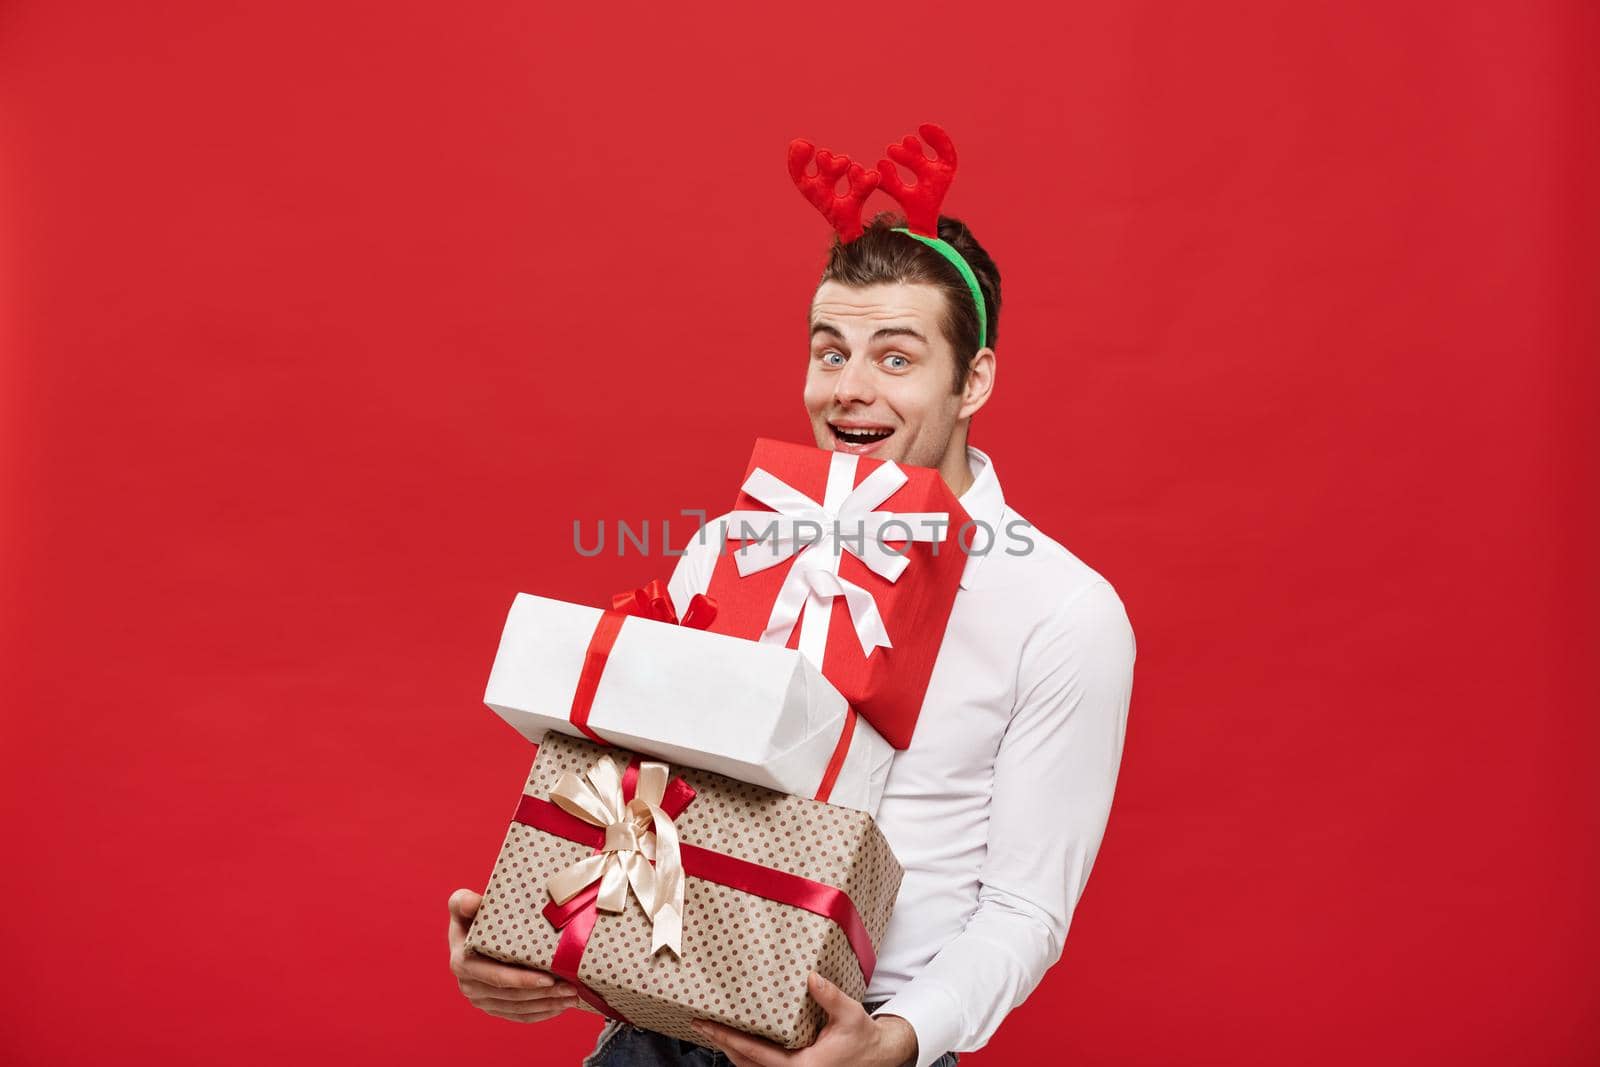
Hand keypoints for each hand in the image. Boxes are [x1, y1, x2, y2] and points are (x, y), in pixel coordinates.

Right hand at [448, 887, 581, 1022]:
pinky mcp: (492, 1006)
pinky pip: (517, 1015)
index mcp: (462, 963)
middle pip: (512, 996)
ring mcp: (480, 999)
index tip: (549, 978)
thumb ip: (464, 901)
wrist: (470, 929)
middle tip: (571, 988)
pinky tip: (559, 1007)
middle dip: (544, 994)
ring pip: (518, 1008)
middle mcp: (468, 985)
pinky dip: (540, 1014)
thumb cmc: (470, 913)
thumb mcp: (462, 902)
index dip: (523, 980)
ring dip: (547, 1005)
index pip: (497, 977)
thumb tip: (471, 903)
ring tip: (572, 997)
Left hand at [691, 972, 917, 1066]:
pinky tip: (741, 1041)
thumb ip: (830, 998)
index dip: (728, 1038)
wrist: (879, 1058)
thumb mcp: (849, 1016)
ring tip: (715, 1030)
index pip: (754, 1052)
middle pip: (745, 1065)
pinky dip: (748, 1056)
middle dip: (723, 1044)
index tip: (707, 1026)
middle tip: (702, 1024)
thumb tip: (812, 978)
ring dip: (733, 1051)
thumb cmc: (863, 1040)